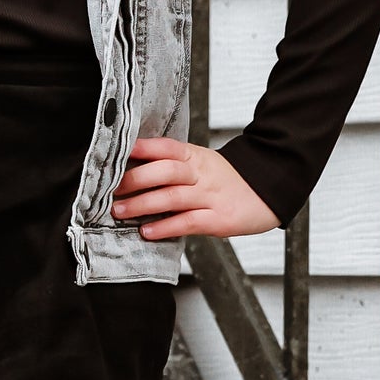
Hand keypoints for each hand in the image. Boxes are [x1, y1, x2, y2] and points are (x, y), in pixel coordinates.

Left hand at [111, 135, 277, 242]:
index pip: (166, 147)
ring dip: (142, 204)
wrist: (268, 191)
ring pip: (172, 197)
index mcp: (196, 156)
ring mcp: (211, 197)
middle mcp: (202, 174)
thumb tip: (132, 170)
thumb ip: (173, 166)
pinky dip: (165, 227)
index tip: (118, 152)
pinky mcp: (218, 220)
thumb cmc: (227, 180)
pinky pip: (188, 222)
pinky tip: (147, 232)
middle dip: (134, 180)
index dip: (142, 148)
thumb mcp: (202, 164)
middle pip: (165, 171)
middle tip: (111, 189)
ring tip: (119, 211)